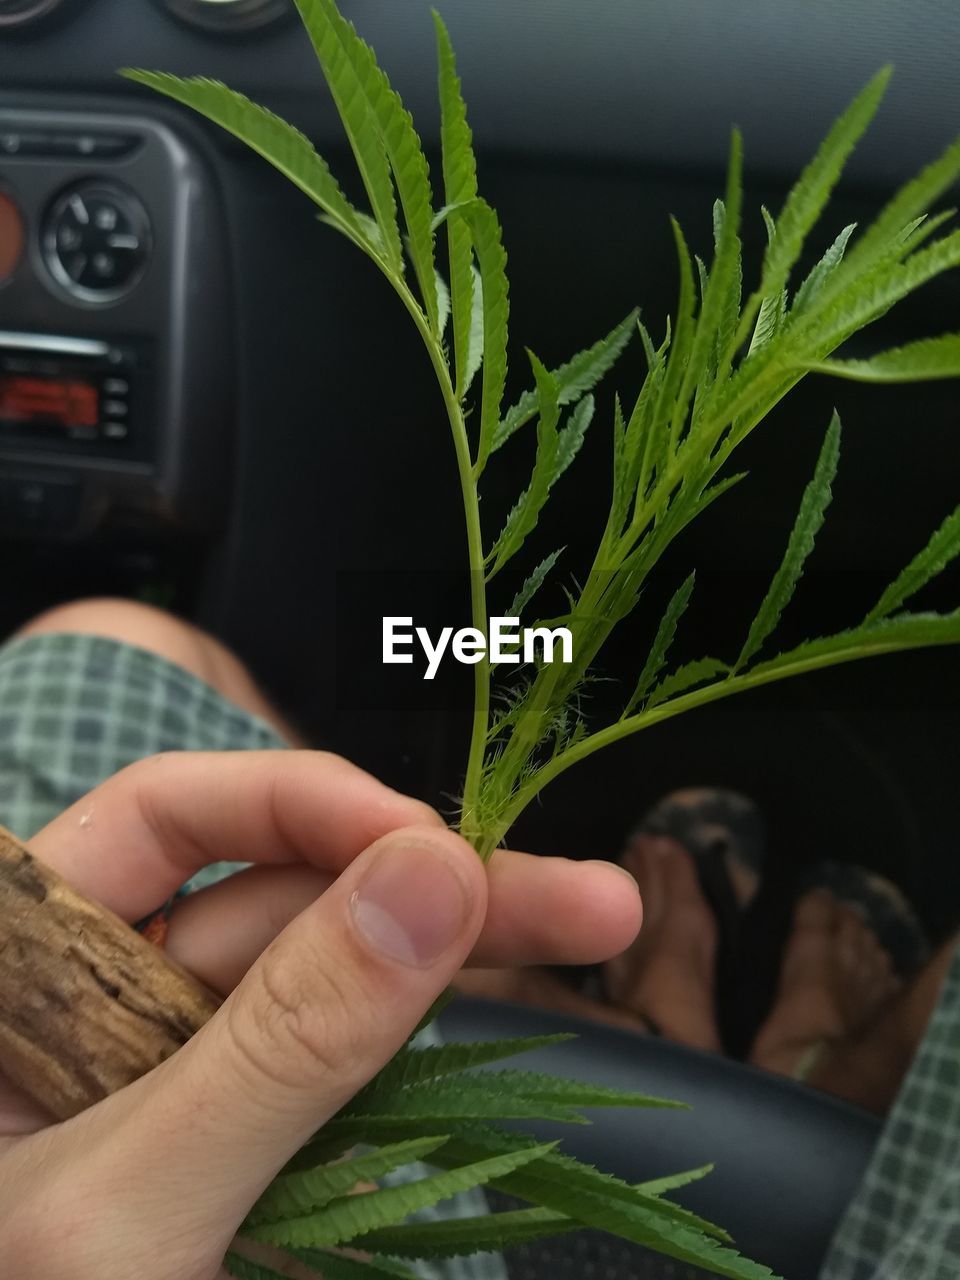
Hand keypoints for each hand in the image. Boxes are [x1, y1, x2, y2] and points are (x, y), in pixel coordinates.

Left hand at [0, 750, 640, 1279]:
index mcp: (20, 976)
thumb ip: (279, 1044)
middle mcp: (103, 1005)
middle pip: (278, 893)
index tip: (429, 843)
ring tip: (588, 928)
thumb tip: (430, 878)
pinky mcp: (243, 1158)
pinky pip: (342, 1082)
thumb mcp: (130, 1210)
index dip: (300, 805)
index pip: (165, 820)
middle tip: (585, 896)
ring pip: (327, 979)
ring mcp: (181, 1083)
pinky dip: (418, 1070)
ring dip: (452, 957)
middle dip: (429, 883)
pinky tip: (500, 1046)